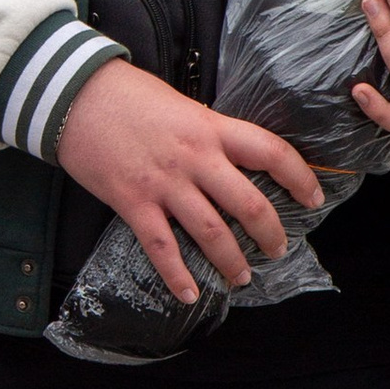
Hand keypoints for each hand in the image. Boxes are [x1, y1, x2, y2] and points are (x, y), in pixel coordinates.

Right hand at [55, 53, 324, 304]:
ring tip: (241, 276)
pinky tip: (189, 294)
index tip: (314, 196)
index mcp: (211, 128)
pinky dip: (177, 275)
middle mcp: (194, 157)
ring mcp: (164, 182)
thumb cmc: (127, 94)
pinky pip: (161, 247)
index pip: (271, 151)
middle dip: (270, 233)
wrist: (75, 94)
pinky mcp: (132, 202)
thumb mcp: (181, 105)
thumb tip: (229, 160)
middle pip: (248, 202)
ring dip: (231, 261)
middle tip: (278, 249)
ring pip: (210, 232)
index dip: (300, 177)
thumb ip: (207, 133)